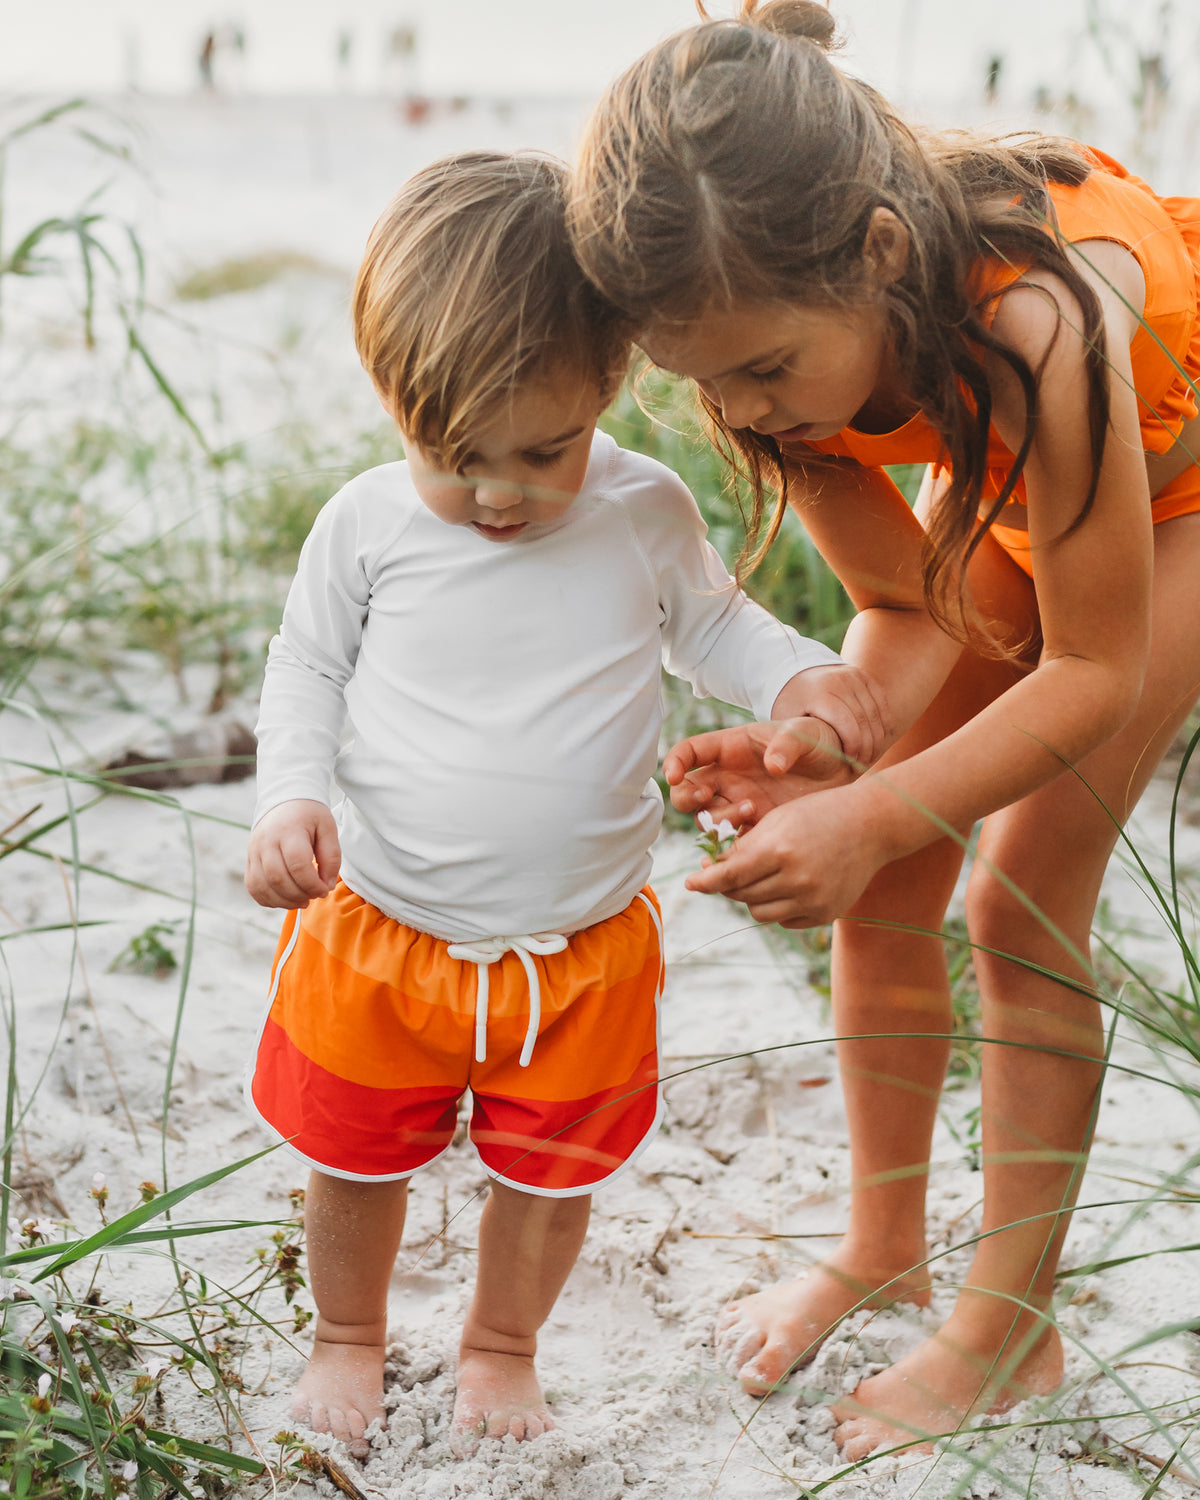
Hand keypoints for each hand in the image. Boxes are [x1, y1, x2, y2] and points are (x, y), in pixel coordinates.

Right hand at [245, 799, 340, 908]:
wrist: (284, 801)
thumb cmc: (308, 816)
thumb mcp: (328, 828)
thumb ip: (331, 857)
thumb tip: (326, 886)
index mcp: (288, 830)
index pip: (298, 865)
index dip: (313, 884)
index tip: (325, 889)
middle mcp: (266, 841)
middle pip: (278, 879)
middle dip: (300, 894)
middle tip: (315, 895)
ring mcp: (254, 851)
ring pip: (263, 887)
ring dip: (285, 901)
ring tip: (302, 900)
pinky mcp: (250, 860)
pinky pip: (254, 887)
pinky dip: (269, 900)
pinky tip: (286, 899)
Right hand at [664, 716, 851, 826]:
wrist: (843, 771)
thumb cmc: (818, 742)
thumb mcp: (804, 735)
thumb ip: (787, 745)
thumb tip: (772, 766)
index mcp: (731, 748)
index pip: (689, 752)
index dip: (674, 762)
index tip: (674, 775)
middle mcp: (728, 778)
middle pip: (687, 792)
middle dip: (688, 798)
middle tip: (707, 798)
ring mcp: (738, 804)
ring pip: (706, 819)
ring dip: (718, 819)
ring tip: (752, 810)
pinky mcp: (754, 827)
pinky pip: (730, 842)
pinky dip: (732, 845)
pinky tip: (751, 840)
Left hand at [683, 783, 885, 927]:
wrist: (871, 825)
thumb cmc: (819, 814)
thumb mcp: (777, 820)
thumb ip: (745, 847)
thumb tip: (711, 872)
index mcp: (780, 850)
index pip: (730, 875)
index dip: (705, 882)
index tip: (690, 884)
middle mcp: (796, 879)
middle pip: (741, 895)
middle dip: (728, 884)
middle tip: (727, 872)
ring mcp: (813, 900)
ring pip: (760, 912)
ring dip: (752, 897)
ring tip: (761, 876)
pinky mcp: (825, 914)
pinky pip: (785, 921)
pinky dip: (778, 906)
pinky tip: (787, 885)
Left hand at [771, 663, 890, 769]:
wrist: (795, 672)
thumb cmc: (789, 704)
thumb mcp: (781, 721)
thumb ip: (784, 742)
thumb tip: (774, 767)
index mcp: (820, 693)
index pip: (847, 724)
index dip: (854, 747)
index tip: (851, 764)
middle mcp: (840, 680)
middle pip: (865, 720)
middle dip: (868, 747)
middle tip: (863, 765)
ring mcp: (854, 676)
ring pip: (876, 712)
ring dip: (878, 737)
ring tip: (870, 756)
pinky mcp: (863, 675)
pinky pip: (881, 701)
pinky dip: (882, 722)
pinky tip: (877, 739)